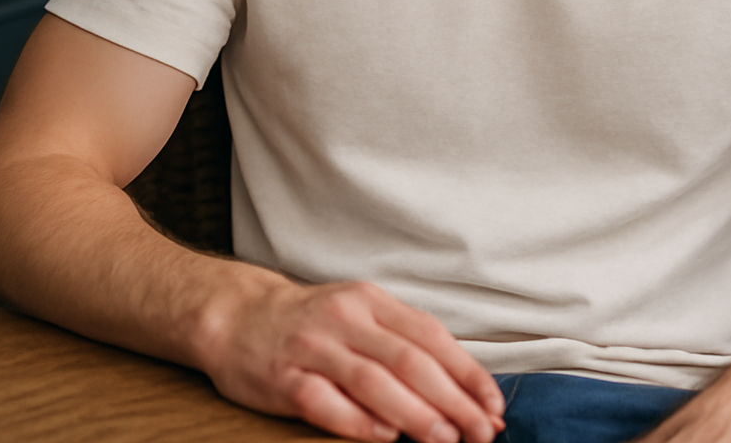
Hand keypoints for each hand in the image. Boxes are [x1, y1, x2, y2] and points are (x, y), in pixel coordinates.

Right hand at [200, 276, 505, 442]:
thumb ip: (404, 343)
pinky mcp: (283, 379)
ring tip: (445, 439)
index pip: (432, 337)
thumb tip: (461, 388)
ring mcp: (313, 348)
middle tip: (479, 432)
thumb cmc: (312, 322)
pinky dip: (359, 422)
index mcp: (371, 302)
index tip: (493, 406)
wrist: (237, 316)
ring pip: (373, 382)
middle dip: (452, 400)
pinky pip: (325, 402)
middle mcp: (345, 320)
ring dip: (415, 414)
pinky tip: (386, 438)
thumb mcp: (361, 315)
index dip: (467, 374)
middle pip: (409, 361)